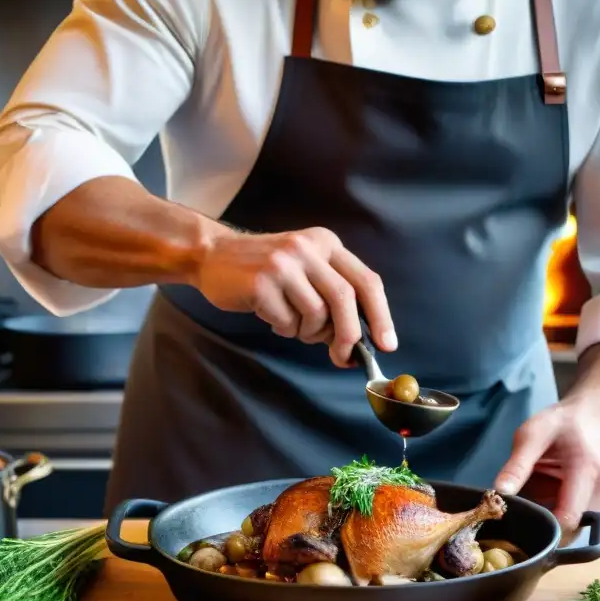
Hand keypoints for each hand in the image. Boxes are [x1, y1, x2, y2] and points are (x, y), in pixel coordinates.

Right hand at [194, 226, 395, 366]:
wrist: (212, 255)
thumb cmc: (265, 271)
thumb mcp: (305, 272)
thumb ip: (333, 299)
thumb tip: (360, 342)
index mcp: (327, 244)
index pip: (366, 281)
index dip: (381, 316)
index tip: (388, 345)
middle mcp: (309, 248)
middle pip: (346, 299)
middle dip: (349, 335)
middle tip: (343, 357)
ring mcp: (284, 263)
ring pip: (316, 314)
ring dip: (308, 332)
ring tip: (291, 323)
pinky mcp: (261, 281)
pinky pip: (287, 322)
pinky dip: (284, 329)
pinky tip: (271, 316)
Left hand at [494, 400, 599, 535]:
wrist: (590, 418)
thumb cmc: (559, 424)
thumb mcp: (531, 434)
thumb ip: (517, 465)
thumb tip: (500, 494)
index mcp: (587, 470)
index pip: (568, 518)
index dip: (543, 528)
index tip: (520, 523)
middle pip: (573, 530)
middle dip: (547, 529)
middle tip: (525, 515)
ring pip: (578, 531)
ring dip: (556, 526)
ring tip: (538, 506)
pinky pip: (583, 526)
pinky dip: (566, 523)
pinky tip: (553, 506)